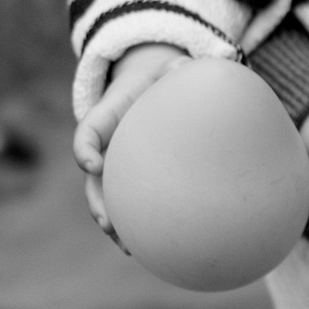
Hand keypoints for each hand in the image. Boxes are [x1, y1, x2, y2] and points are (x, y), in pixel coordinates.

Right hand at [74, 42, 189, 248]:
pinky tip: (162, 244)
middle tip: (109, 223)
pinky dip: (141, 223)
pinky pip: (133, 202)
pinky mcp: (135, 177)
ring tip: (130, 247)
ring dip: (116, 224)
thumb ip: (186, 68)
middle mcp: (107, 146)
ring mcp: (117, 165)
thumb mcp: (172, 67)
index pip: (88, 133)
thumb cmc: (164, 77)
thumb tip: (222, 61)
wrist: (156, 85)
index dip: (86, 149)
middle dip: (99, 203)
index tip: (93, 164)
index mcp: (107, 117)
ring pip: (109, 199)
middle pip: (93, 180)